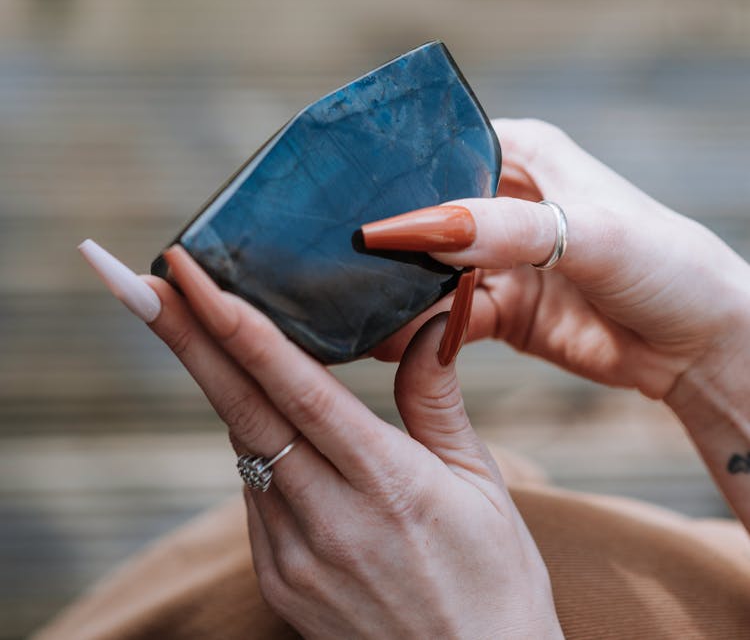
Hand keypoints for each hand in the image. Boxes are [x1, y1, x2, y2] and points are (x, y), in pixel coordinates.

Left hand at [143, 246, 560, 639]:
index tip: (191, 277)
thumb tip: (430, 321)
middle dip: (188, 337)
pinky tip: (258, 406)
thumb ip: (437, 398)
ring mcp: (295, 557)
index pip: (293, 387)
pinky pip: (254, 490)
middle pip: (240, 408)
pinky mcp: (280, 582)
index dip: (236, 325)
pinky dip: (252, 440)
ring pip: (243, 445)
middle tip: (147, 283)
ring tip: (194, 321)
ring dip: (218, 381)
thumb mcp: (481, 483)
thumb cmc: (495, 581)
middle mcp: (329, 520)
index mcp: (387, 483)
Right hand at [372, 119, 749, 402]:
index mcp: (522, 152)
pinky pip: (441, 317)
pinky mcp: (498, 310)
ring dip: (392, 290)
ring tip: (344, 306)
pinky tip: (380, 343)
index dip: (391, 173)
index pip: (438, 150)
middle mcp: (501, 199)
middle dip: (384, 237)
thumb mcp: (587, 232)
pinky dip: (414, 331)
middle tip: (329, 260)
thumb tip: (423, 229)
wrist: (700, 345)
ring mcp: (497, 258)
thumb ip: (505, 230)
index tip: (340, 201)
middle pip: (422, 213)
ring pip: (424, 270)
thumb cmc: (663, 261)